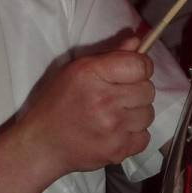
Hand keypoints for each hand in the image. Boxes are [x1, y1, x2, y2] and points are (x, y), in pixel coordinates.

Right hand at [20, 34, 155, 178]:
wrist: (43, 144)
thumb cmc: (57, 103)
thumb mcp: (76, 70)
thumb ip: (110, 55)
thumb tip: (138, 42)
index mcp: (92, 74)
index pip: (140, 66)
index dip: (141, 67)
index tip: (133, 73)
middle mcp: (105, 100)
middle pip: (148, 90)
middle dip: (137, 91)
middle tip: (119, 96)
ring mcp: (113, 128)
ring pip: (148, 114)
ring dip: (136, 113)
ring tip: (116, 115)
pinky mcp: (118, 150)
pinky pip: (144, 137)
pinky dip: (134, 135)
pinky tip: (116, 132)